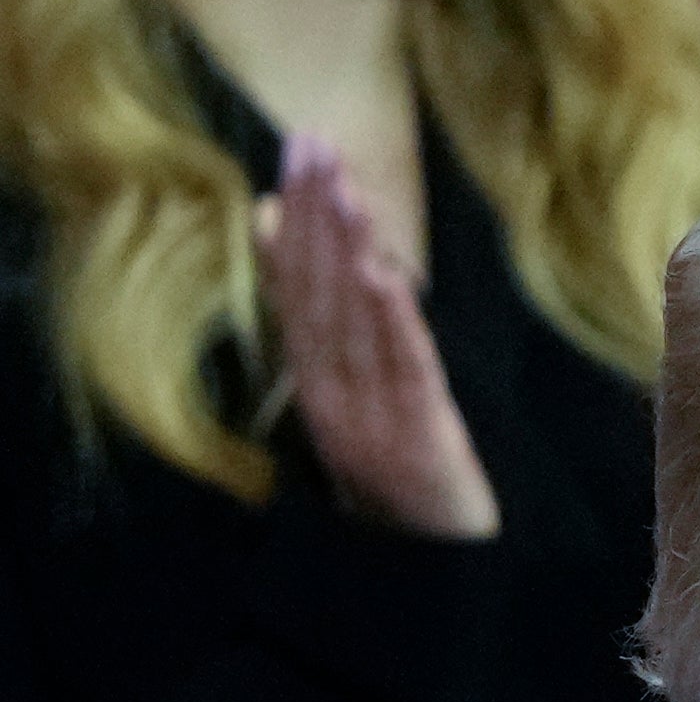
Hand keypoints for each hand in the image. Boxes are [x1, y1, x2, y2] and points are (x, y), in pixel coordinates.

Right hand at [254, 134, 499, 540]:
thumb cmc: (391, 461)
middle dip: (315, 215)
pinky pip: (402, 368)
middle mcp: (330, 390)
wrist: (428, 555)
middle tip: (314, 146)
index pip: (296, 284)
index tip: (294, 154)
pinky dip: (392, 320)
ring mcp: (370, 413)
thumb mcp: (345, 385)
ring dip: (349, 253)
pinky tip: (384, 274)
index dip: (293, 217)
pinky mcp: (416, 434)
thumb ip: (313, 314)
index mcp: (313, 377)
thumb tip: (270, 224)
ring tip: (346, 190)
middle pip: (318, 291)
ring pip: (355, 322)